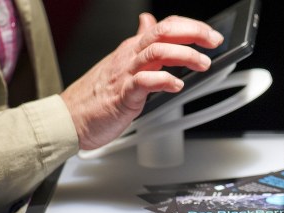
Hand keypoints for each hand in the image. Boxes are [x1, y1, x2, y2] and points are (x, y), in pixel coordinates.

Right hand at [61, 13, 223, 149]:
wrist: (69, 120)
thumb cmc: (97, 97)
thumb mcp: (122, 63)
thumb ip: (141, 45)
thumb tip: (149, 22)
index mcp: (132, 50)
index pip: (164, 26)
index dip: (191, 26)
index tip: (211, 35)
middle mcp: (129, 57)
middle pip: (163, 32)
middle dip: (193, 33)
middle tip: (214, 42)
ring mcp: (125, 75)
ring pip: (156, 52)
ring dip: (184, 55)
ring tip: (202, 64)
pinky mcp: (122, 96)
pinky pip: (143, 82)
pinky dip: (163, 80)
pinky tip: (177, 85)